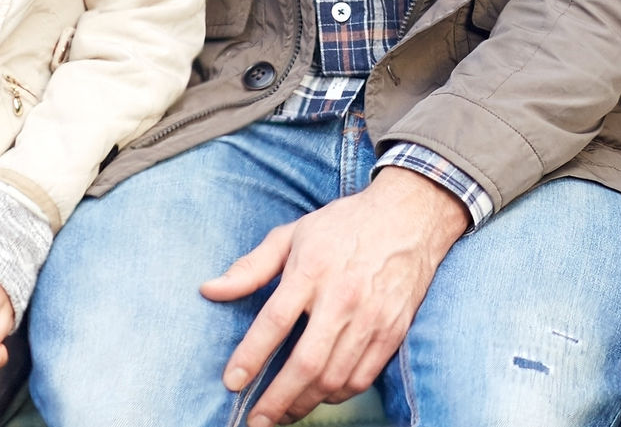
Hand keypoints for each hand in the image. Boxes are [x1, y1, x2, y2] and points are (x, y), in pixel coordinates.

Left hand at [201, 164, 468, 426]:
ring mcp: (372, 316)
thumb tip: (209, 290)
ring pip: (334, 377)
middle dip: (276, 399)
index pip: (275, 321)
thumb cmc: (345, 225)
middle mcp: (343, 296)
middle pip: (306, 362)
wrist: (411, 215)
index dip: (251, 356)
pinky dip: (339, 394)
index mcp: (313, 269)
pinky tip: (321, 394)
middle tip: (256, 420)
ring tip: (284, 412)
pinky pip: (363, 377)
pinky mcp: (394, 329)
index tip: (232, 382)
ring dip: (305, 402)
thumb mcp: (294, 233)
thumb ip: (251, 266)